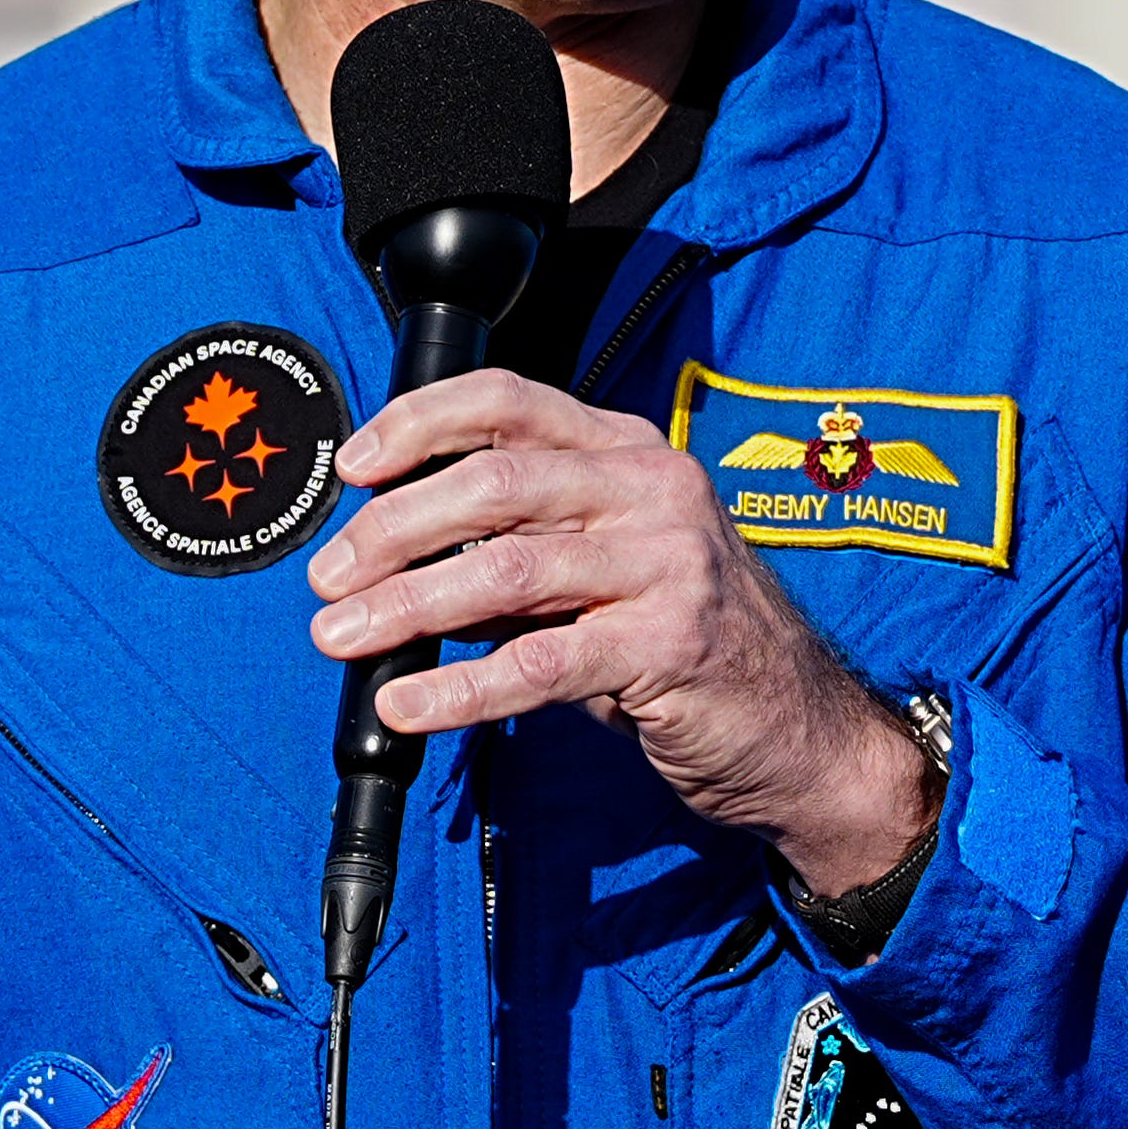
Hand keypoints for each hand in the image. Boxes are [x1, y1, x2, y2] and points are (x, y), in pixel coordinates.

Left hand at [312, 370, 938, 893]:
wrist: (798, 727)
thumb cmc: (685, 641)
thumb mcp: (602, 570)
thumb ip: (518, 549)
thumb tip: (394, 554)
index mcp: (628, 451)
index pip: (509, 401)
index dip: (419, 423)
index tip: (353, 466)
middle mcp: (651, 489)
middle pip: (494, 483)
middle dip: (392, 528)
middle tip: (329, 575)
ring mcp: (668, 563)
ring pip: (507, 570)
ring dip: (406, 603)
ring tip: (341, 634)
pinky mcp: (669, 645)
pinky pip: (539, 665)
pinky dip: (457, 685)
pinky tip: (407, 701)